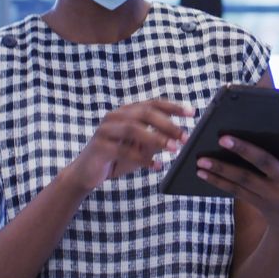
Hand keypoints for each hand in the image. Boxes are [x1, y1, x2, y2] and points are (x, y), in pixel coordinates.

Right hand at [65, 99, 192, 192]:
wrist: (86, 173)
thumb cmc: (116, 158)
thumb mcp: (141, 148)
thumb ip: (157, 140)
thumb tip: (181, 138)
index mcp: (127, 112)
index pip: (152, 104)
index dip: (173, 107)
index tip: (192, 113)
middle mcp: (115, 116)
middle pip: (144, 113)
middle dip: (167, 124)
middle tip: (184, 136)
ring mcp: (105, 130)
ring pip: (134, 128)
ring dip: (157, 138)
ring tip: (174, 149)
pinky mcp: (99, 146)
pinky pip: (123, 150)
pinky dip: (142, 159)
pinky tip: (156, 166)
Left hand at [195, 114, 278, 226]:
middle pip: (265, 162)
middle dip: (243, 149)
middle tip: (223, 137)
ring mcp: (275, 196)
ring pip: (244, 179)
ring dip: (221, 169)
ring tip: (201, 159)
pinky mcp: (260, 204)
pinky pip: (236, 191)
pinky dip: (218, 182)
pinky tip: (202, 173)